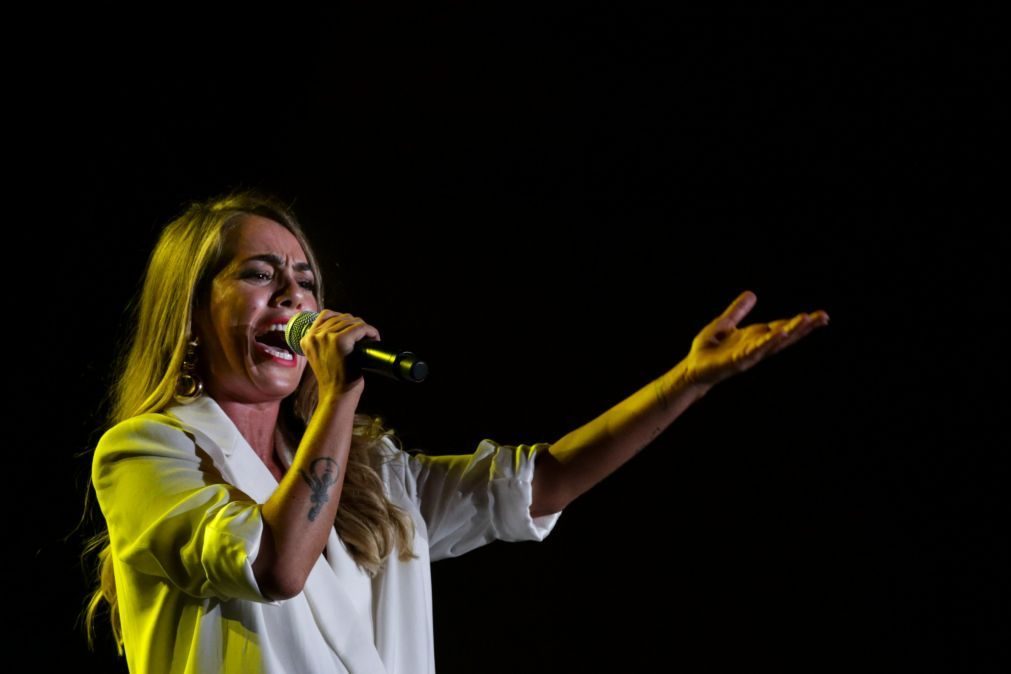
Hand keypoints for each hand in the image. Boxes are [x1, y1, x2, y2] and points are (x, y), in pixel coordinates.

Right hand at [298, 310, 381, 397]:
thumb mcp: (320, 356)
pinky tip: (374, 339)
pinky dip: (371, 331)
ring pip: (352, 321)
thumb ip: (323, 340)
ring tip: (370, 339)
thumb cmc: (333, 378)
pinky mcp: (340, 341)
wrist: (336, 395)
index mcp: (307, 338)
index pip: (327, 315)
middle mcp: (314, 335)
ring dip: (364, 329)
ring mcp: (327, 337)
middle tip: (365, 338)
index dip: (344, 321)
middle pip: (342, 317)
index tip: (353, 331)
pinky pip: (360, 327)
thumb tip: (341, 323)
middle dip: (356, 325)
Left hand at [680, 291, 828, 387]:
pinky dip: (766, 343)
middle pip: (784, 335)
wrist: (692, 368)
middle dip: (803, 327)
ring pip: (773, 343)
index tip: (821, 315)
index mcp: (755, 336)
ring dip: (789, 332)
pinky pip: (753, 351)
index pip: (782, 327)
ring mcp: (748, 354)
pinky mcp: (736, 361)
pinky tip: (777, 335)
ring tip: (805, 320)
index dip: (800, 322)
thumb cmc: (708, 349)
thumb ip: (738, 311)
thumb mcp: (724, 324)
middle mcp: (756, 346)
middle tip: (823, 317)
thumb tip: (752, 293)